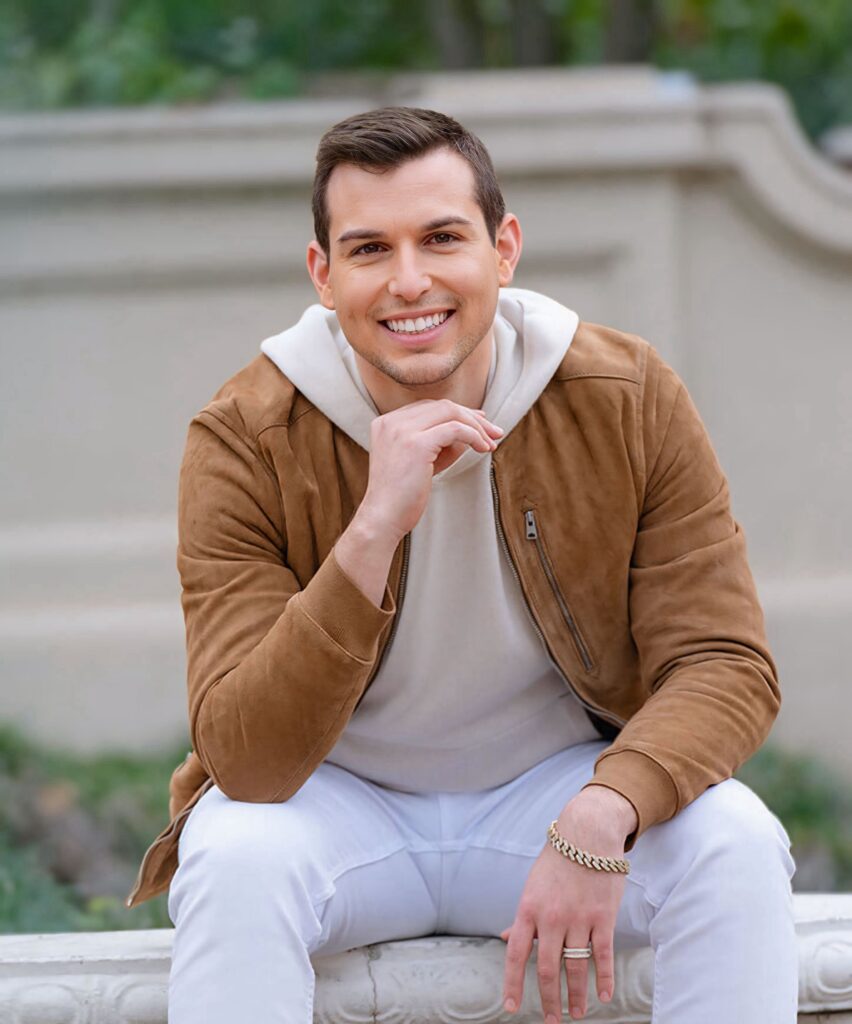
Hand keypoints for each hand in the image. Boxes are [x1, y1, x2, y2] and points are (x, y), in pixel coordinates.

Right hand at [359, 399, 502, 540]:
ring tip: (491, 443)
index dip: (458, 412)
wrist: (384, 518)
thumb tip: (473, 431)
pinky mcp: (416, 444)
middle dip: (473, 417)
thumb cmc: (403, 496)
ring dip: (476, 427)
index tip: (479, 423)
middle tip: (494, 432)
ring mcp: (402, 430)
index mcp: (387, 423)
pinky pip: (455, 429)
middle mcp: (392, 422)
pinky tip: (483, 449)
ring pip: (451, 413)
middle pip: (442, 406)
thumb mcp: (422, 462)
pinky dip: (474, 436)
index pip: (429, 407)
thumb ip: (442, 443)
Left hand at [501, 788, 635, 1020]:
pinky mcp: (603, 917)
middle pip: (547, 968)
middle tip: (552, 1020)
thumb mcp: (533, 886)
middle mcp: (551, 917)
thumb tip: (505, 937)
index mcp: (529, 908)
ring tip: (576, 1014)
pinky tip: (603, 996)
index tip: (511, 1007)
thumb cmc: (557, 861)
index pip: (516, 954)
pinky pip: (602, 955)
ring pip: (575, 967)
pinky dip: (604, 979)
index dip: (512, 983)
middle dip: (549, 999)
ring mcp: (578, 918)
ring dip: (576, 995)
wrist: (587, 833)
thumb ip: (523, 917)